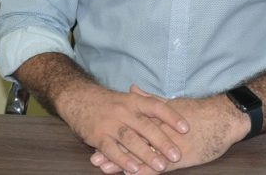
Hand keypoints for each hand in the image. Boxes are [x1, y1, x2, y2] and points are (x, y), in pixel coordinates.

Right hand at [58, 83, 189, 173]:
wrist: (78, 98)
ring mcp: (110, 124)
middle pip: (146, 126)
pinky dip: (123, 160)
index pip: (156, 106)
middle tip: (177, 154)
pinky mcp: (97, 136)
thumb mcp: (128, 99)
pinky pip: (112, 150)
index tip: (186, 128)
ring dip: (146, 154)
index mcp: (134, 100)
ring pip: (131, 140)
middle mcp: (124, 111)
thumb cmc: (108, 102)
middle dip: (163, 141)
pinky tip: (134, 169)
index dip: (172, 117)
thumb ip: (148, 103)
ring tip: (161, 166)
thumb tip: (173, 106)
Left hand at [91, 89, 249, 173]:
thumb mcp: (173, 102)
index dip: (114, 133)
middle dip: (113, 150)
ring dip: (123, 163)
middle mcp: (160, 129)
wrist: (224, 118)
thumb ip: (150, 99)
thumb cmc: (200, 110)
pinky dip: (143, 171)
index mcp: (157, 116)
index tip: (97, 136)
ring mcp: (169, 144)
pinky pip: (158, 167)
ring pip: (141, 155)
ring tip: (105, 168)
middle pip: (132, 141)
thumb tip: (132, 88)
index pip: (130, 126)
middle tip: (95, 157)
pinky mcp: (180, 158)